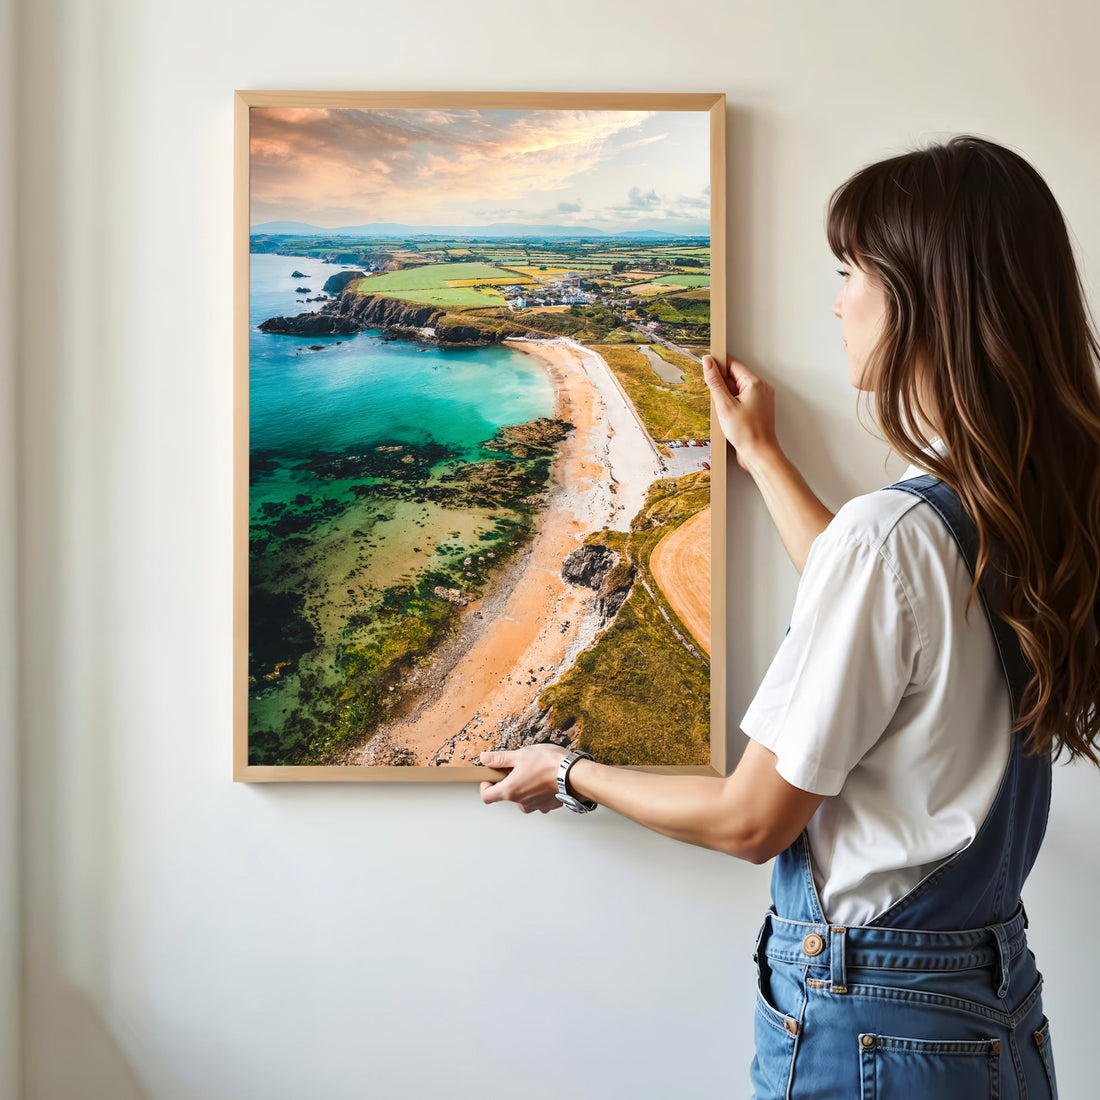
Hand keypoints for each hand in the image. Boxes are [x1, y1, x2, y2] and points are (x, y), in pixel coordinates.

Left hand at [478, 744, 569, 812]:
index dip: (485, 786)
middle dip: (508, 781)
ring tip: (534, 771)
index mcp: (510, 790)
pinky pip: (537, 799)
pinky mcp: (548, 805)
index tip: (491, 776)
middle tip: (518, 767)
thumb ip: (500, 759)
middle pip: (506, 795)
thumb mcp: (520, 755)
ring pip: (522, 797)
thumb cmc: (550, 764)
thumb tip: (485, 759)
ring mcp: (535, 806)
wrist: (575, 775)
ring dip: (524, 786)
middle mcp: (521, 802)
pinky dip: (538, 790)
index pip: (487, 796)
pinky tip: (545, 778)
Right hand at [702, 353, 780, 472]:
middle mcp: (761, 388)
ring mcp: (761, 398)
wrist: (759, 454)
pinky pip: (742, 399)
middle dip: (722, 385)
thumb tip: (708, 362)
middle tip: (718, 401)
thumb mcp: (724, 405)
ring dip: (726, 397)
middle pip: (735, 376)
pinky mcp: (758, 408)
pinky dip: (732, 404)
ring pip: (738, 388)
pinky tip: (729, 417)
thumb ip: (715, 381)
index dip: (718, 365)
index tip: (706, 368)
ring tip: (725, 412)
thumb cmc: (746, 432)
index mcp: (755, 383)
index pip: (733, 363)